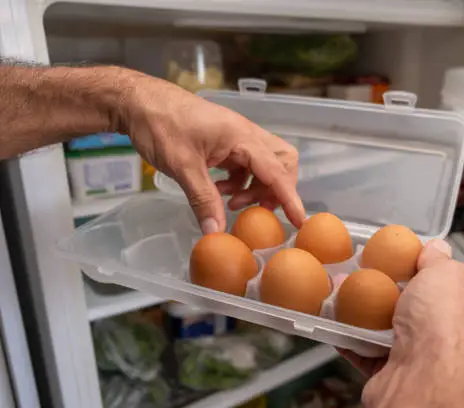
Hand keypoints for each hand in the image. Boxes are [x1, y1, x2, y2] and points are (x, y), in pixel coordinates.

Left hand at [118, 71, 304, 232]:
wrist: (138, 101)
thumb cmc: (161, 126)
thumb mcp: (182, 167)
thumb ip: (203, 200)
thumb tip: (216, 233)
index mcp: (242, 137)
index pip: (276, 171)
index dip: (289, 197)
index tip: (300, 220)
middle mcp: (246, 134)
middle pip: (282, 162)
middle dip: (276, 189)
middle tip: (256, 209)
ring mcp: (236, 137)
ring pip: (265, 164)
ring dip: (255, 187)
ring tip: (230, 203)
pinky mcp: (225, 141)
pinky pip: (245, 164)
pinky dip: (240, 181)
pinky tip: (218, 191)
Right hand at [341, 239, 463, 406]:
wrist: (425, 381)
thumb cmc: (444, 324)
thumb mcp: (446, 272)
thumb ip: (437, 259)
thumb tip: (435, 247)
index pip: (448, 280)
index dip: (423, 266)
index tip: (397, 255)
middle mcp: (449, 332)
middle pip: (412, 302)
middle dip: (384, 286)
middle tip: (360, 270)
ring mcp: (422, 355)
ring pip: (386, 326)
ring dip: (361, 310)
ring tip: (339, 290)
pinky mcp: (393, 372)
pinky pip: (366, 350)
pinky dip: (350, 337)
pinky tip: (335, 320)